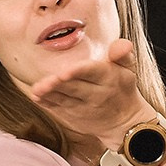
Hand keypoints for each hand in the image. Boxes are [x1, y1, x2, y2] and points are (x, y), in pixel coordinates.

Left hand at [25, 37, 151, 154]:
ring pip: (64, 101)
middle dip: (58, 85)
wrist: (124, 121)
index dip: (78, 72)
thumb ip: (122, 53)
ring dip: (49, 95)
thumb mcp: (128, 68)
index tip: (65, 71)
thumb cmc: (121, 87)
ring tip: (37, 90)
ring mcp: (83, 109)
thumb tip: (124, 44)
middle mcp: (96, 95)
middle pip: (75, 88)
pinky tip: (37, 97)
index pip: (92, 73)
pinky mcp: (73, 118)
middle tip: (44, 82)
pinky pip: (59, 110)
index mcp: (108, 79)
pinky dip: (47, 104)